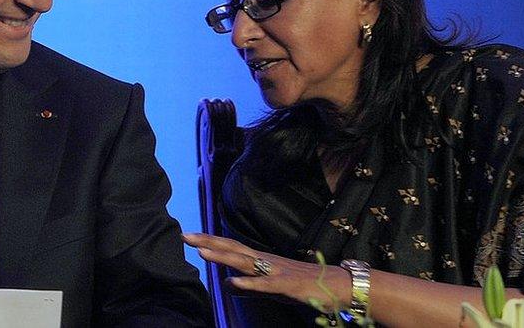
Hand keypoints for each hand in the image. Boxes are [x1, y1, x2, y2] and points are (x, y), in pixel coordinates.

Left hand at [182, 232, 349, 309]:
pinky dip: (248, 283)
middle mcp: (266, 261)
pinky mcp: (287, 286)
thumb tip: (226, 284)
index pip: (231, 248)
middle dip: (209, 242)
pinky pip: (265, 285)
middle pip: (233, 249)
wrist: (338, 286)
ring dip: (223, 257)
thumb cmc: (305, 286)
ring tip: (202, 252)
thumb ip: (249, 286)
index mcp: (262, 261)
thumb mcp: (271, 288)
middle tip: (185, 235)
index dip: (211, 242)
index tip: (190, 237)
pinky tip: (232, 282)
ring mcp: (276, 272)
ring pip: (245, 263)